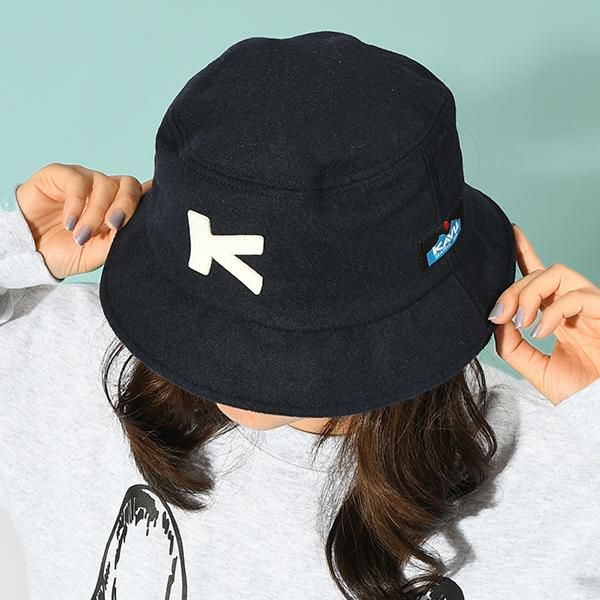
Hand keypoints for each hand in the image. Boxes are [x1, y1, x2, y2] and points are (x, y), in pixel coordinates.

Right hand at [15, 162, 151, 279]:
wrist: (30, 252)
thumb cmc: (67, 251)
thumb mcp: (98, 252)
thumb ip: (121, 239)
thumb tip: (146, 226)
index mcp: (119, 206)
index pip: (141, 194)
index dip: (152, 197)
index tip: (161, 208)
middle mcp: (105, 189)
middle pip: (128, 184)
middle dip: (126, 205)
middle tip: (114, 226)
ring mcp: (84, 180)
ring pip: (104, 185)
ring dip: (95, 213)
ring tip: (82, 235)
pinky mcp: (60, 174)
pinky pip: (77, 182)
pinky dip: (77, 205)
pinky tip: (70, 224)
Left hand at [489, 223, 599, 404]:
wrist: (598, 408)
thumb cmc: (576, 390)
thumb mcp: (532, 366)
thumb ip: (510, 345)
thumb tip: (495, 320)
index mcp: (558, 313)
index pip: (540, 275)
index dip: (525, 251)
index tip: (509, 232)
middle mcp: (575, 304)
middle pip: (540, 273)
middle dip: (513, 290)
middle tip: (499, 315)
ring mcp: (592, 305)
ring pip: (557, 273)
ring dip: (530, 293)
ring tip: (522, 321)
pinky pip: (575, 296)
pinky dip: (552, 312)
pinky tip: (541, 331)